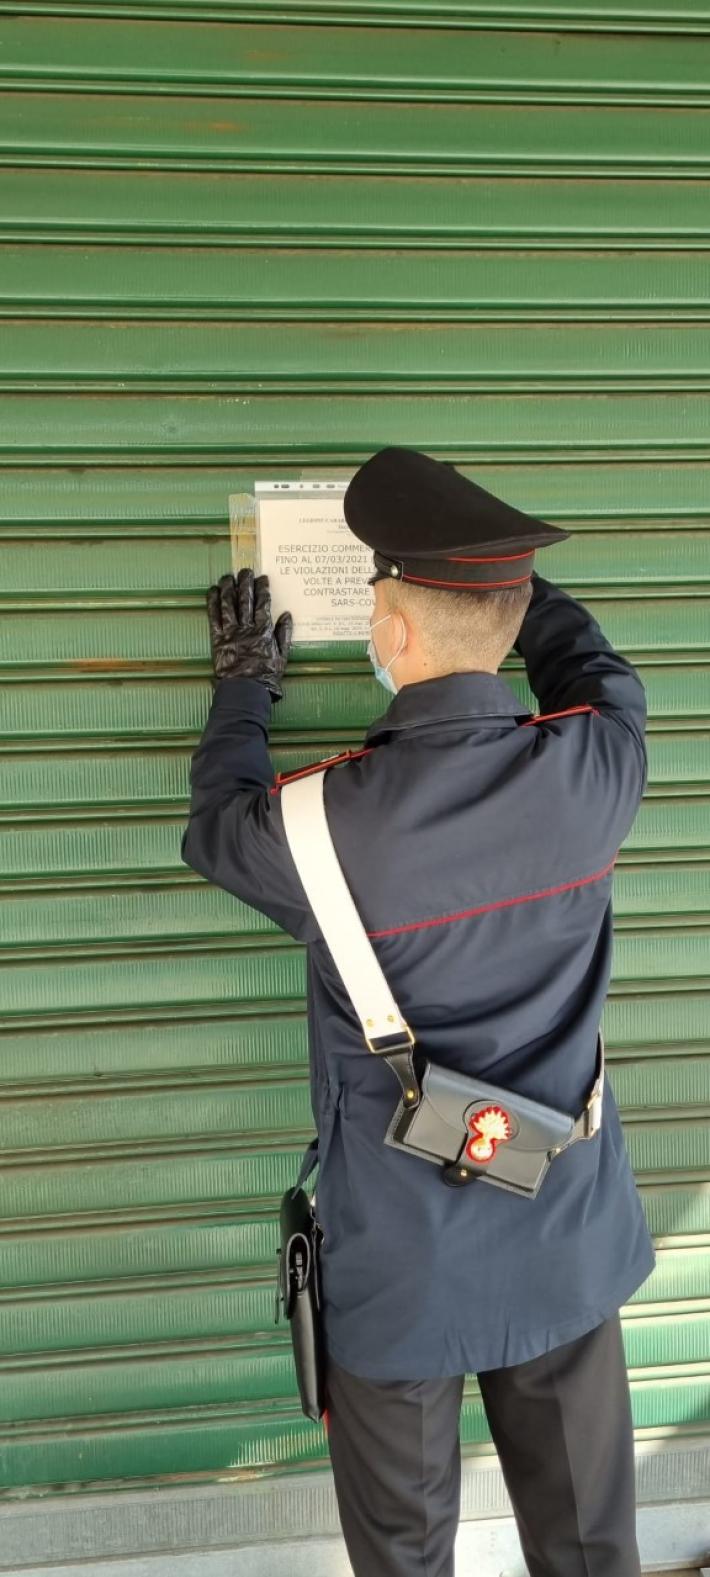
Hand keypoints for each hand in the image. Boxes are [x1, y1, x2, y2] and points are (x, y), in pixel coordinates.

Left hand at [207, 569, 292, 698]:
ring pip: (228, 604)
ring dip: (228, 588)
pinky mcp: (217, 639)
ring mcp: (230, 632)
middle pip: (245, 600)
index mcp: (264, 631)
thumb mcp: (282, 657)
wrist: (245, 691)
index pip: (263, 604)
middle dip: (245, 583)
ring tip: (228, 576)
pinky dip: (212, 603)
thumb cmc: (266, 677)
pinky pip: (213, 617)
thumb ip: (284, 634)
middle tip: (245, 570)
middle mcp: (247, 628)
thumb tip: (286, 614)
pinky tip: (212, 591)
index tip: (262, 578)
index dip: (262, 589)